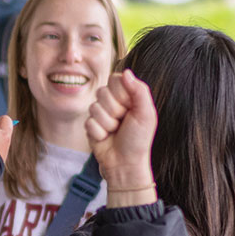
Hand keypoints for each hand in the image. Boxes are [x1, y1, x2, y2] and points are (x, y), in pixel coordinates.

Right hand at [85, 69, 157, 204]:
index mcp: (128, 96)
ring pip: (94, 108)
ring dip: (107, 123)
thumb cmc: (138, 139)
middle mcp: (112, 102)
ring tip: (115, 131)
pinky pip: (89, 123)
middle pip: (102, 92)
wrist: (125, 163)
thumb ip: (139, 90)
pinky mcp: (90, 126)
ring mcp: (99, 114)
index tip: (130, 107)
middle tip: (123, 122)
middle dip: (114, 110)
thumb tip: (126, 72)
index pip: (115, 80)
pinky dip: (99, 133)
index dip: (121, 93)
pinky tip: (106, 138)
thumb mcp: (145, 113)